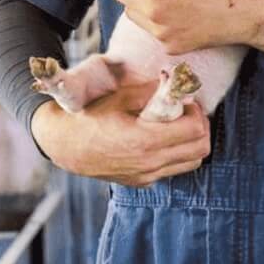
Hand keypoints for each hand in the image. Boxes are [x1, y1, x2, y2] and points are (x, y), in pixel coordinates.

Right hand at [30, 75, 209, 186]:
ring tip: (178, 123)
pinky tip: (163, 137)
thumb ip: (151, 91)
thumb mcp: (119, 97)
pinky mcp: (141, 182)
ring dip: (192, 141)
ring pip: (191, 162)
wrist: (63, 145)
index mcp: (145, 141)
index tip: (186, 100)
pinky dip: (178, 153)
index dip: (196, 111)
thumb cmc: (89, 116)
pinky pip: (173, 169)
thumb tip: (175, 81)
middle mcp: (149, 163)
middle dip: (200, 125)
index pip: (194, 130)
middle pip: (200, 149)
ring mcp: (146, 176)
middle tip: (187, 110)